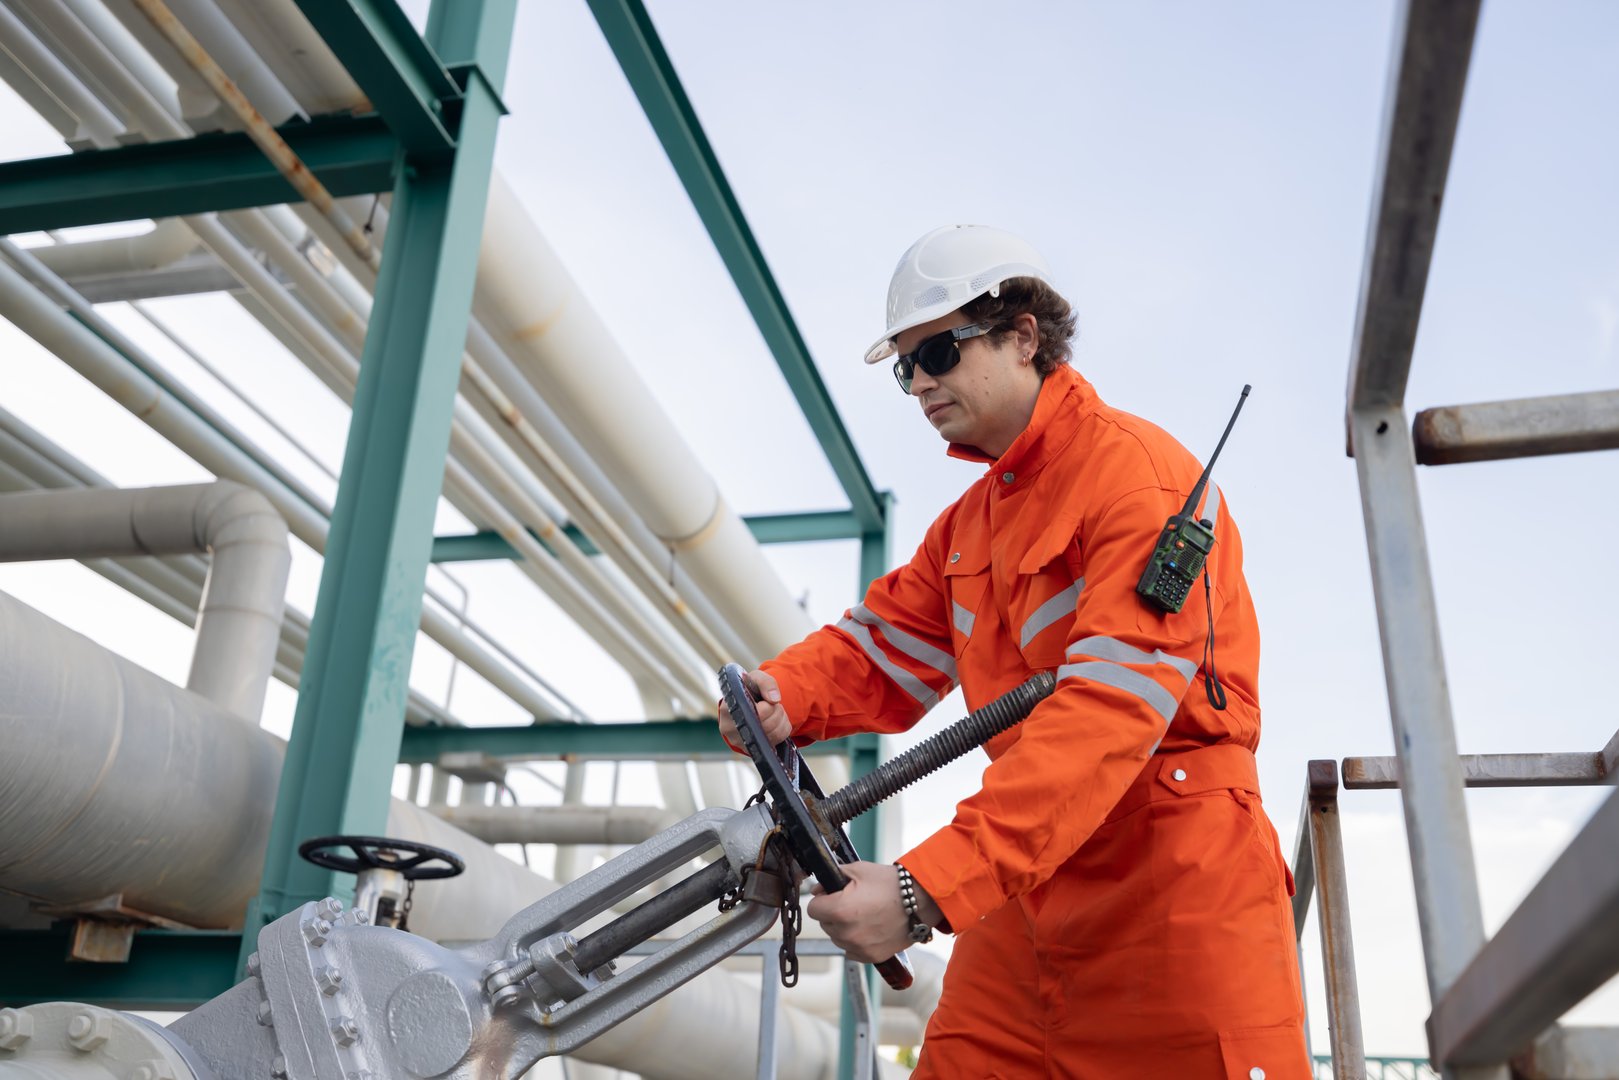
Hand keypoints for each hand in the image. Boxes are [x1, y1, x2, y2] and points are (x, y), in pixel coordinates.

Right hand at [717, 668, 791, 747]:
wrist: (746, 703)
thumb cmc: (749, 690)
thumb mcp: (756, 678)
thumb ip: (766, 682)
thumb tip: (774, 699)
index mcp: (728, 708)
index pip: (758, 712)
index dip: (769, 706)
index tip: (766, 700)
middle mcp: (729, 728)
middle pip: (767, 725)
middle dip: (777, 712)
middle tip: (774, 706)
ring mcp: (739, 742)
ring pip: (773, 735)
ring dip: (781, 720)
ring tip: (774, 712)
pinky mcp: (750, 750)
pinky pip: (775, 743)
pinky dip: (781, 731)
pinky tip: (775, 723)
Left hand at [804, 861, 936, 962]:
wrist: (920, 901)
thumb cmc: (890, 884)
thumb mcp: (859, 870)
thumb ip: (833, 877)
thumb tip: (817, 890)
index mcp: (840, 910)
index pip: (813, 909)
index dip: (821, 899)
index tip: (832, 895)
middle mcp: (847, 933)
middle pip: (825, 924)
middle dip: (833, 913)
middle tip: (852, 903)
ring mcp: (859, 947)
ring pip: (837, 938)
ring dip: (843, 928)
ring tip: (863, 915)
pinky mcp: (871, 957)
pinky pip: (851, 950)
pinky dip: (855, 941)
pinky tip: (869, 928)